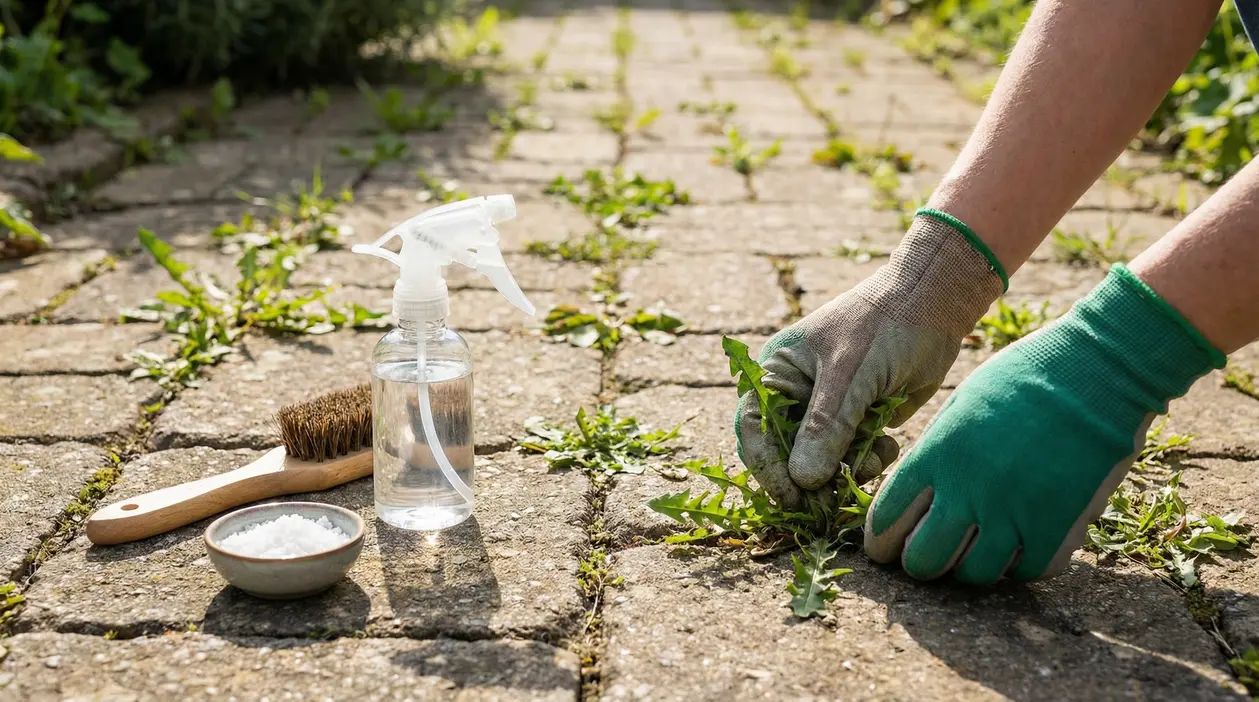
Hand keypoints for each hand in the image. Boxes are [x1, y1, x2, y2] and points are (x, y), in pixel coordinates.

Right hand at [734, 211, 1004, 507]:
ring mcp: (825, 411)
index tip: (794, 497)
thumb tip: (801, 480)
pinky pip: (849, 459)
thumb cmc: (885, 325)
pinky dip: (867, 461)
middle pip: (784, 454)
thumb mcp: (852, 374)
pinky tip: (888, 444)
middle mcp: (793, 395)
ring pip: (819, 464)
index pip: (754, 428)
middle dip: (810, 477)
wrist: (936, 305)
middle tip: (835, 496)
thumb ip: (825, 426)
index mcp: (775, 373)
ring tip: (876, 454)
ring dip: (845, 470)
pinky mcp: (855, 422)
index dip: (768, 466)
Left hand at [864, 265, 1224, 582]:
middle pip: (922, 562)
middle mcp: (968, 491)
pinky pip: (1026, 571)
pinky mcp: (1058, 529)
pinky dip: (1020, 562)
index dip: (880, 540)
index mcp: (937, 456)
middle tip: (930, 551)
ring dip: (970, 564)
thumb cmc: (1025, 378)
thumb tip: (915, 497)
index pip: (885, 521)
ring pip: (973, 575)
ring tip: (978, 543)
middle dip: (919, 562)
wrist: (1098, 369)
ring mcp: (1014, 514)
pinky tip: (1021, 540)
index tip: (886, 543)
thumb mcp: (960, 407)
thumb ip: (935, 456)